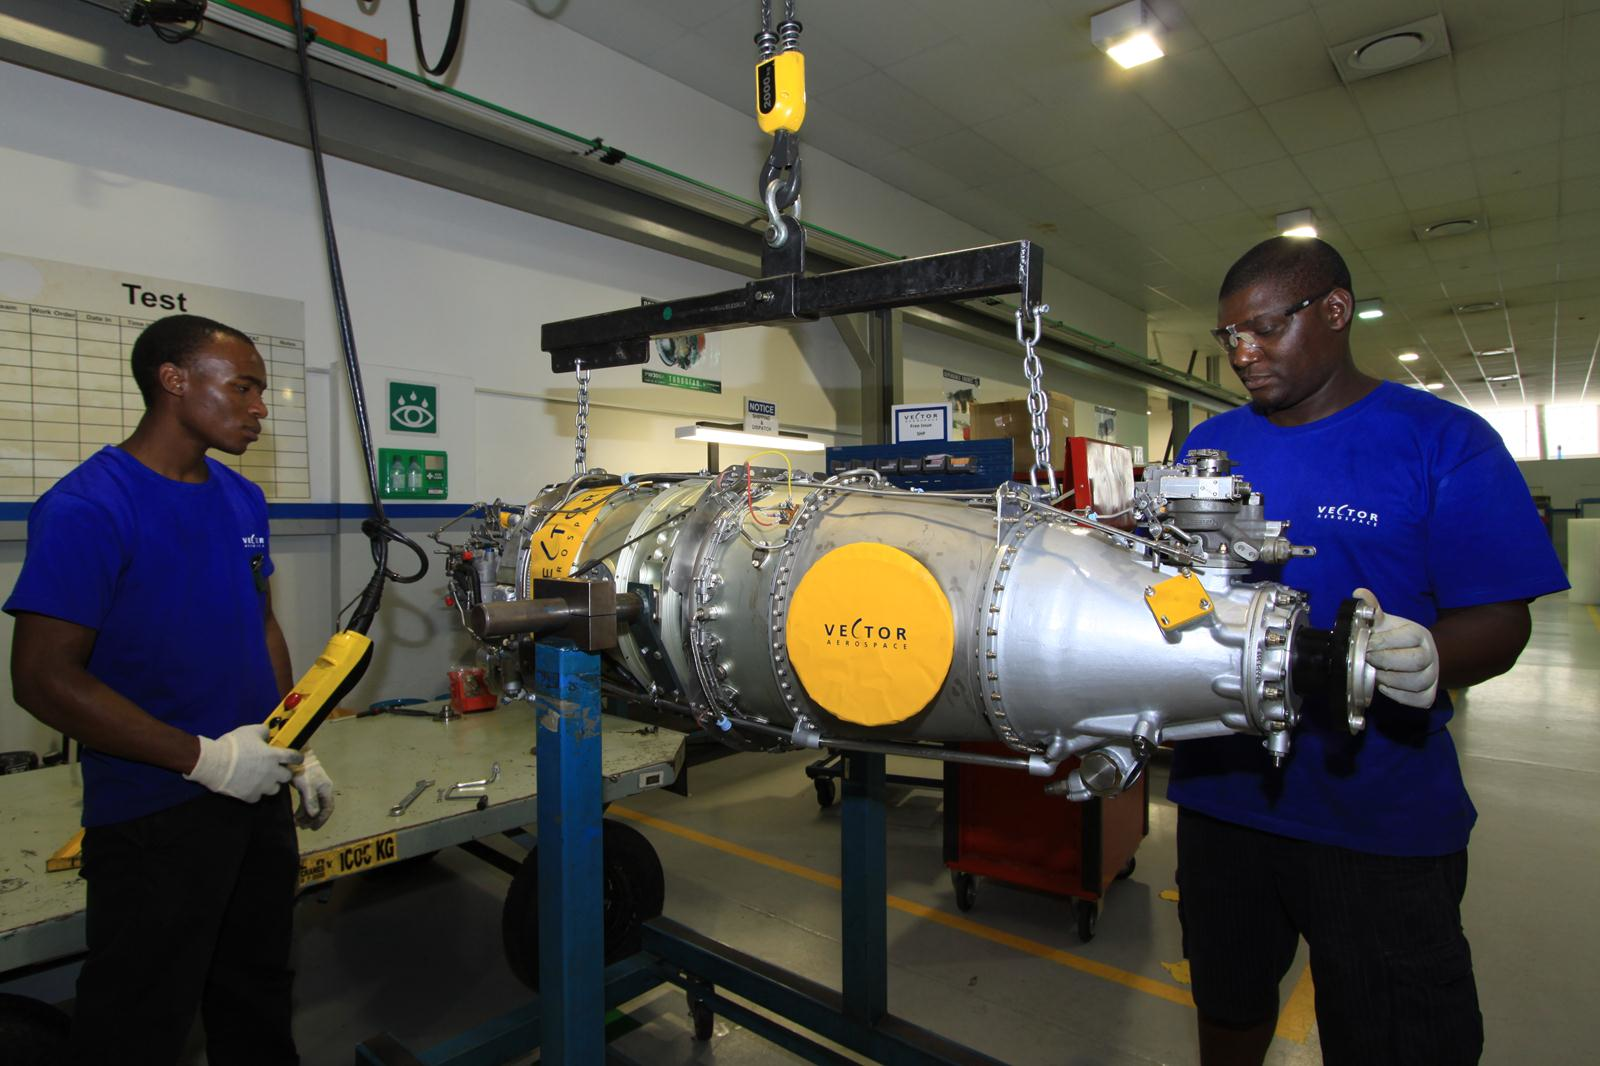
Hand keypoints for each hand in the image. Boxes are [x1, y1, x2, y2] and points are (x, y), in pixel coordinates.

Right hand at [184, 723, 300, 801]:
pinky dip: (256, 793)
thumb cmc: (234, 745)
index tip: (297, 759)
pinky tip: (249, 787)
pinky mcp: (250, 796)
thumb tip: (268, 733)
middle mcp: (272, 773)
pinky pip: (258, 797)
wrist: (214, 763)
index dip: (298, 758)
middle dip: (284, 772)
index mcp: (274, 756)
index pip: (294, 757)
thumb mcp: (250, 730)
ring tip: (263, 779)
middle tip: (276, 769)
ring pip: (275, 789)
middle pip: (287, 776)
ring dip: (271, 784)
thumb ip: (263, 731)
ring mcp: (262, 786)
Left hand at [291, 751, 334, 829]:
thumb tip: (313, 814)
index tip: (313, 828)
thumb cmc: (302, 770)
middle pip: (320, 809)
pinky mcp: (306, 787)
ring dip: (306, 816)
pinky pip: (306, 802)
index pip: (328, 808)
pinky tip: (296, 815)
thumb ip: (310, 800)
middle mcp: (322, 790)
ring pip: (312, 806)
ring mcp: (314, 788)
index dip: (322, 819)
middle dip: (312, 819)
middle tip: (302, 827)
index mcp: (325, 789)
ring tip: (297, 823)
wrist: (295, 755)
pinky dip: (302, 810)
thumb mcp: (306, 785)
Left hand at [1353, 588, 1439, 708]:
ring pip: (1415, 682)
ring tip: (1375, 674)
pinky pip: (1416, 700)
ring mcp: (1432, 676)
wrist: (1415, 658)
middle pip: (1414, 661)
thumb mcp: (1384, 623)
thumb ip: (1372, 610)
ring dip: (1390, 680)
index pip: (1407, 637)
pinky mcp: (1429, 695)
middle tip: (1368, 660)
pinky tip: (1385, 687)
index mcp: (1419, 635)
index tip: (1366, 644)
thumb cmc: (1394, 640)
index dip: (1384, 642)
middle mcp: (1430, 655)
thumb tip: (1358, 593)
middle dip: (1385, 661)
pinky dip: (1398, 696)